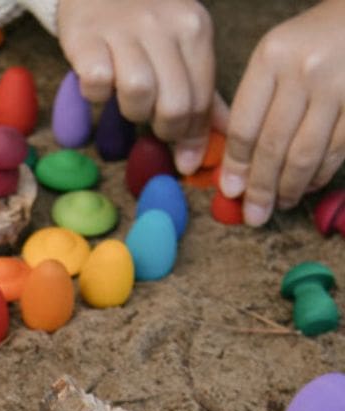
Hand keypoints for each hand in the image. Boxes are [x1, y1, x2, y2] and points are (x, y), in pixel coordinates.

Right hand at [57, 0, 215, 172]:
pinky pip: (97, 82)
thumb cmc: (143, 22)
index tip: (182, 152)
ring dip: (132, 112)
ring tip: (128, 105)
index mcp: (195, 28)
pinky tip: (100, 86)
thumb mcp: (182, 44)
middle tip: (155, 129)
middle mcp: (165, 24)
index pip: (201, 98)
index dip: (192, 135)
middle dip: (166, 130)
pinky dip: (97, 94)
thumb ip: (202, 89)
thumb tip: (224, 135)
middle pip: (174, 103)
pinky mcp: (87, 38)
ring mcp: (124, 29)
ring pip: (138, 93)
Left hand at [218, 0, 344, 225]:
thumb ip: (253, 103)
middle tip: (254, 215)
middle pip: (272, 145)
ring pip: (305, 153)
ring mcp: (338, 85)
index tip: (230, 191)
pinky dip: (319, 174)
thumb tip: (235, 168)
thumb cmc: (310, 42)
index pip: (245, 125)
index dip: (235, 165)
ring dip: (289, 187)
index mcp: (272, 57)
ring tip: (280, 204)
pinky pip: (335, 150)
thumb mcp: (274, 57)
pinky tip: (308, 186)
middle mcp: (304, 70)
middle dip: (260, 188)